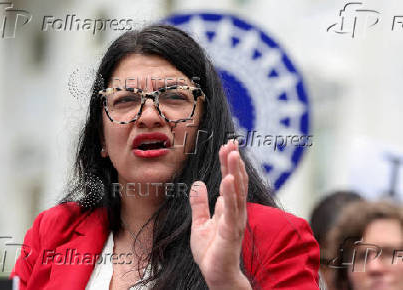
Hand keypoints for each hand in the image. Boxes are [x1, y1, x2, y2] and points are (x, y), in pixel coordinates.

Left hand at [189, 140, 250, 288]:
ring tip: (232, 153)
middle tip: (232, 142)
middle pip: (236, 181)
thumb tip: (198, 183)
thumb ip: (199, 204)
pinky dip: (230, 192)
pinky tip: (228, 178)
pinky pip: (231, 209)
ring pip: (236, 191)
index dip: (228, 163)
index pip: (230, 180)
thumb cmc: (211, 251)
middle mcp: (236, 211)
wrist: (216, 274)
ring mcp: (235, 220)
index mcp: (229, 208)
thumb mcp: (199, 223)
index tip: (227, 145)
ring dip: (234, 171)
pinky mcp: (230, 231)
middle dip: (234, 161)